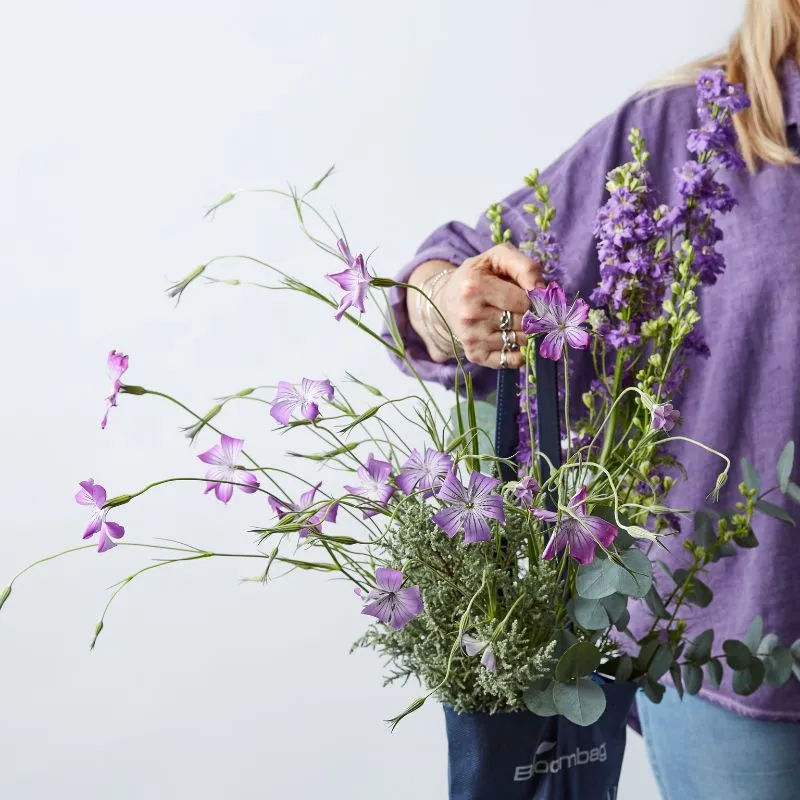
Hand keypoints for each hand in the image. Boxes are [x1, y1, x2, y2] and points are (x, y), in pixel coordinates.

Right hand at [413, 245, 544, 367]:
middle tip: (524, 308)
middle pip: (523, 322)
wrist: (447, 301)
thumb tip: (542, 291)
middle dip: (531, 315)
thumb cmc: (478, 276)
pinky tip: (512, 338)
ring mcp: (471, 337)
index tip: (529, 294)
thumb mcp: (497, 258)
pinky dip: (519, 352)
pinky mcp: (474, 355)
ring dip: (525, 332)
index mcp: (474, 287)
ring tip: (515, 320)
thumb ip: (525, 266)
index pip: (524, 301)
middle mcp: (470, 315)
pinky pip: (511, 360)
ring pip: (520, 340)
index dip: (534, 298)